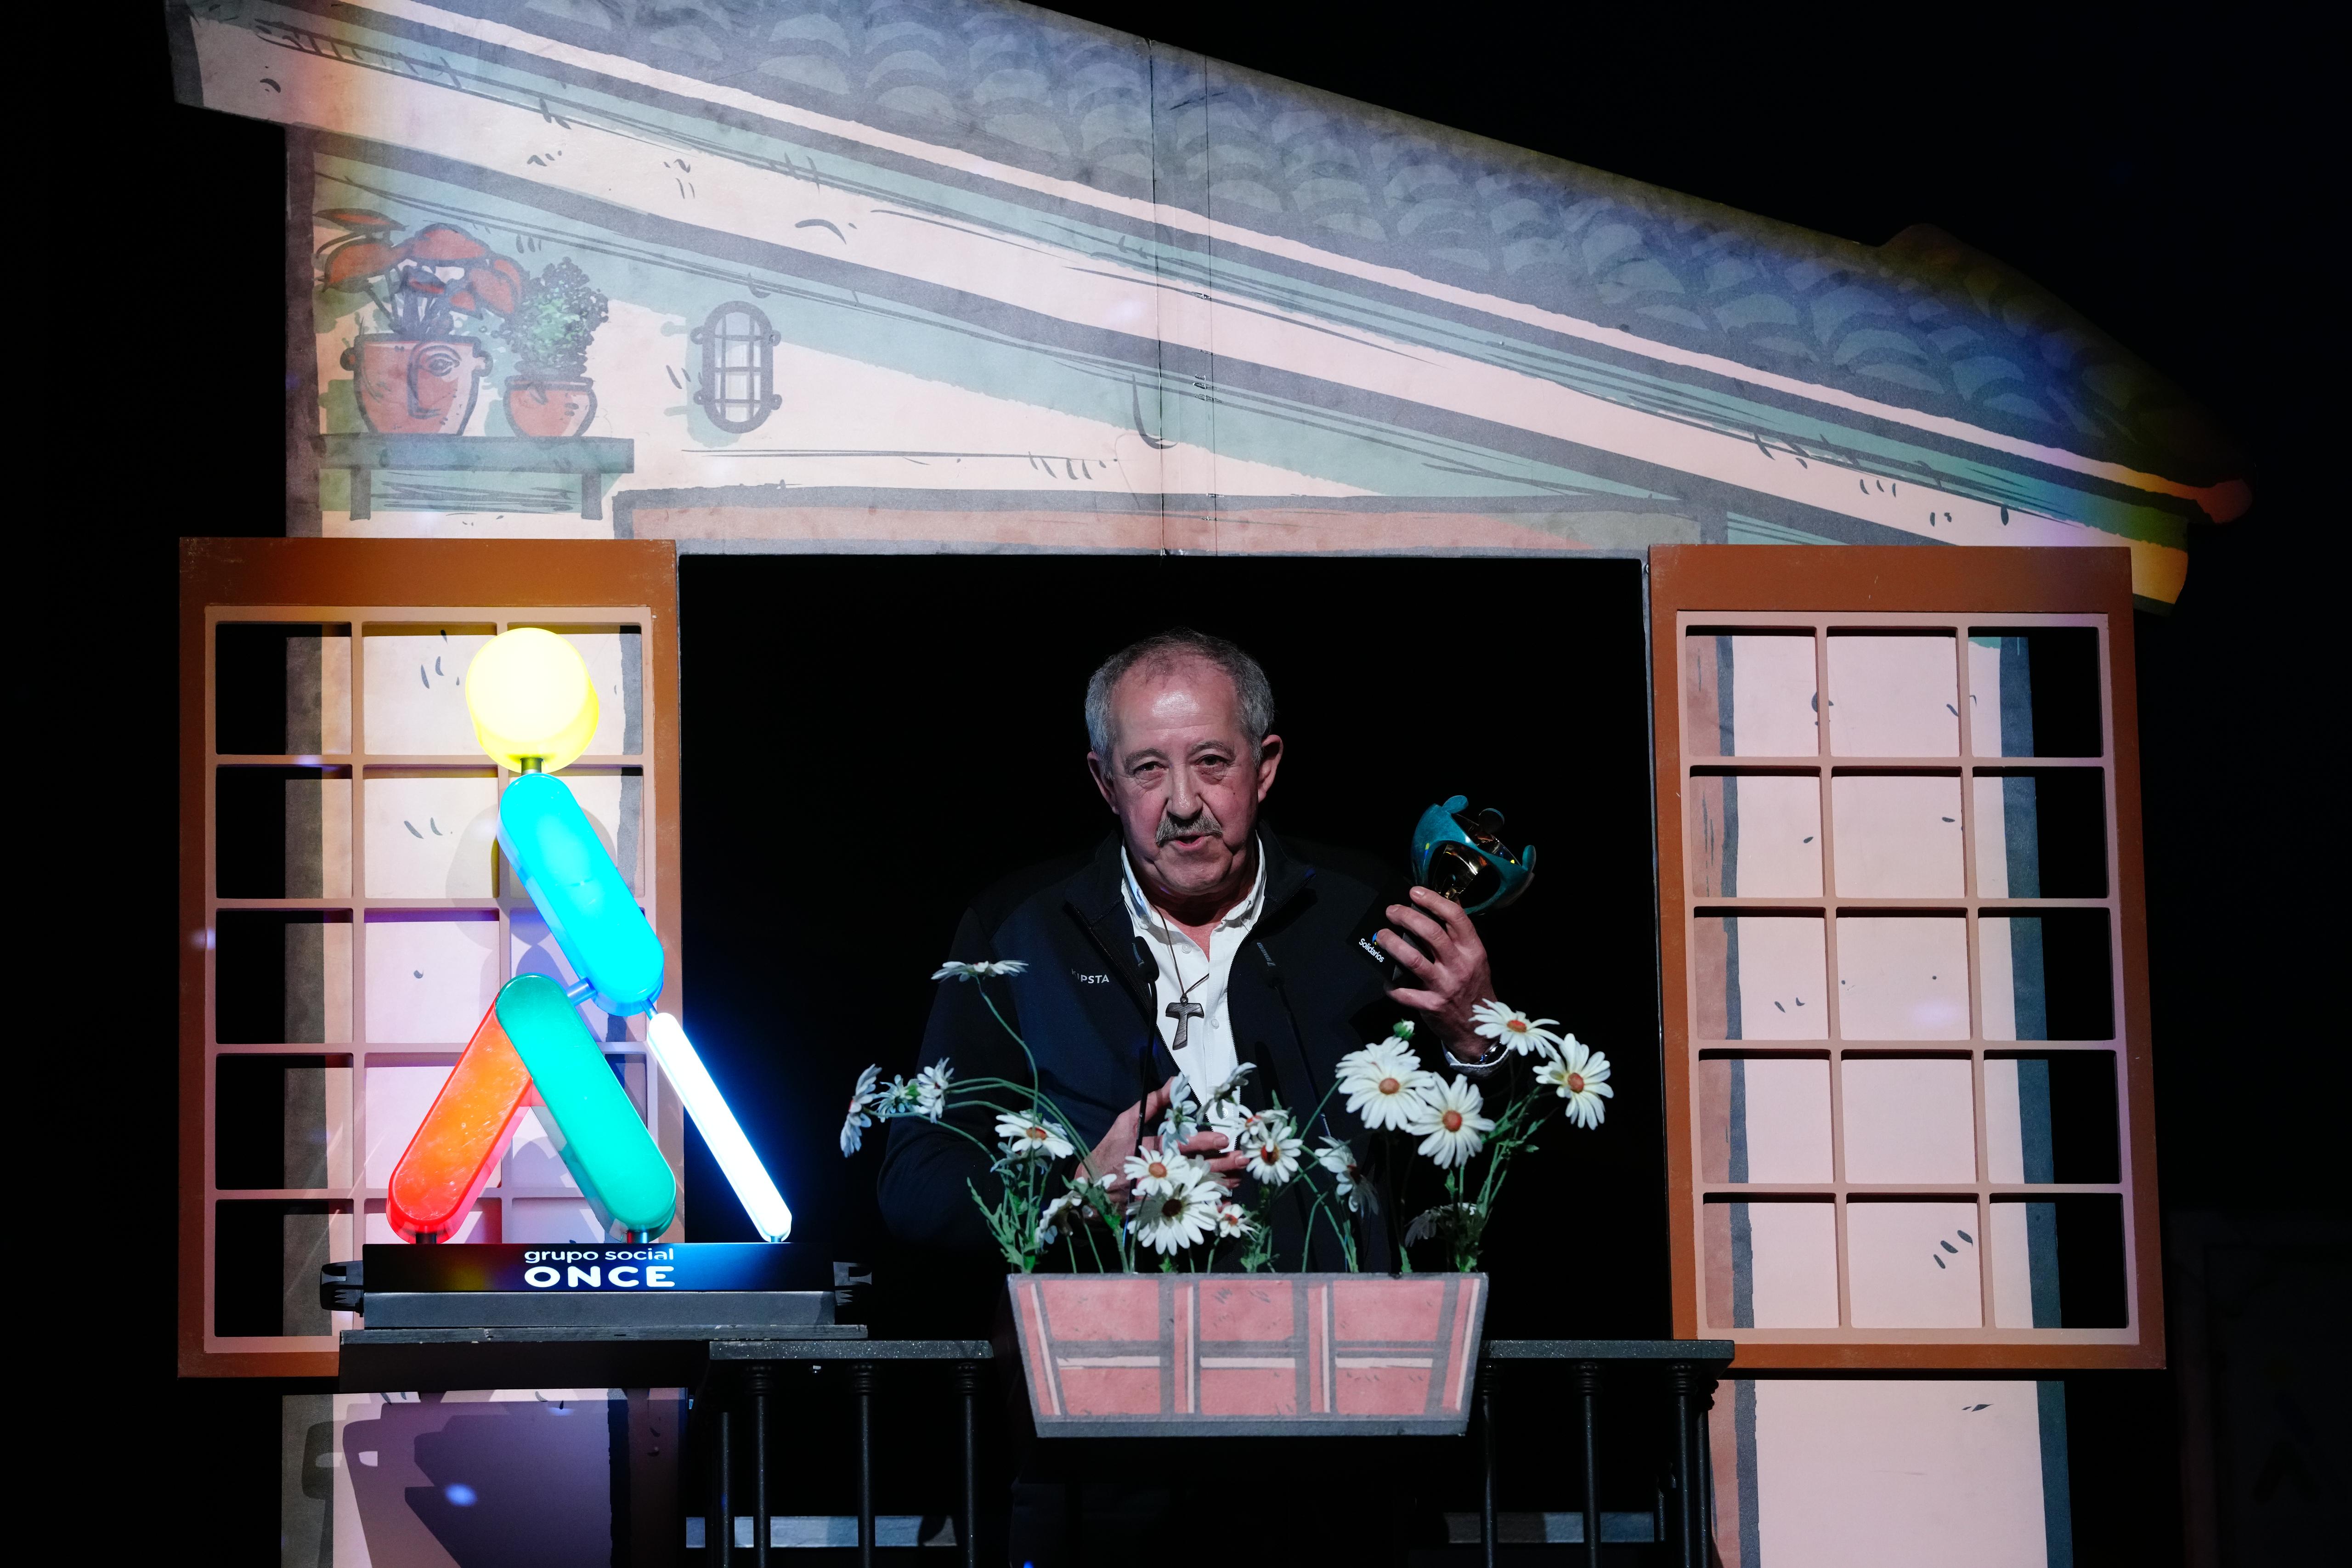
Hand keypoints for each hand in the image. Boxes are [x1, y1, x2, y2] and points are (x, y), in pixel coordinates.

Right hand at [1082, 1077, 1248, 1203]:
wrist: (1091, 1189)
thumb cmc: (1111, 1150)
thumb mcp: (1127, 1121)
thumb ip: (1153, 1103)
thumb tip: (1176, 1082)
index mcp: (1149, 1149)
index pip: (1180, 1145)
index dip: (1203, 1142)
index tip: (1223, 1140)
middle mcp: (1157, 1172)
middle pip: (1193, 1168)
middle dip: (1220, 1164)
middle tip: (1241, 1160)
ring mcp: (1159, 1193)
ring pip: (1195, 1188)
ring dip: (1218, 1184)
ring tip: (1238, 1178)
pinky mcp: (1159, 1207)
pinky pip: (1188, 1208)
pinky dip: (1205, 1207)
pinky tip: (1222, 1204)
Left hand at [1376, 886, 1498, 1059]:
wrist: (1480, 1030)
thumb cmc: (1474, 989)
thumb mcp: (1475, 960)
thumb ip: (1459, 938)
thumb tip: (1440, 908)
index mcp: (1473, 951)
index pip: (1455, 917)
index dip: (1433, 900)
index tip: (1415, 892)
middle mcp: (1460, 966)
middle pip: (1431, 933)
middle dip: (1407, 917)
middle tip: (1392, 911)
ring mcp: (1444, 986)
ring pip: (1413, 959)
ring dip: (1392, 944)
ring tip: (1381, 935)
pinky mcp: (1430, 1005)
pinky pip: (1403, 992)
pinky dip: (1390, 983)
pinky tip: (1384, 976)